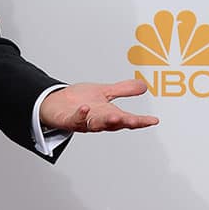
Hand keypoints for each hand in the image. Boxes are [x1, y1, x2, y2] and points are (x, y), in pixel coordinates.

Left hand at [40, 79, 158, 132]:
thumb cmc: (79, 100)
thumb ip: (123, 90)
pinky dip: (80, 115)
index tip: (153, 120)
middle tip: (135, 120)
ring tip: (115, 117)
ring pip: (97, 124)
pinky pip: (75, 119)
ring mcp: (84, 121)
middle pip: (114, 123)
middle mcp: (98, 120)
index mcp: (108, 113)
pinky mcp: (69, 120)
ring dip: (106, 122)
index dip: (141, 121)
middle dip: (124, 122)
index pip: (128, 119)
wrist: (55, 104)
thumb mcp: (104, 92)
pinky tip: (85, 108)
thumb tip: (144, 86)